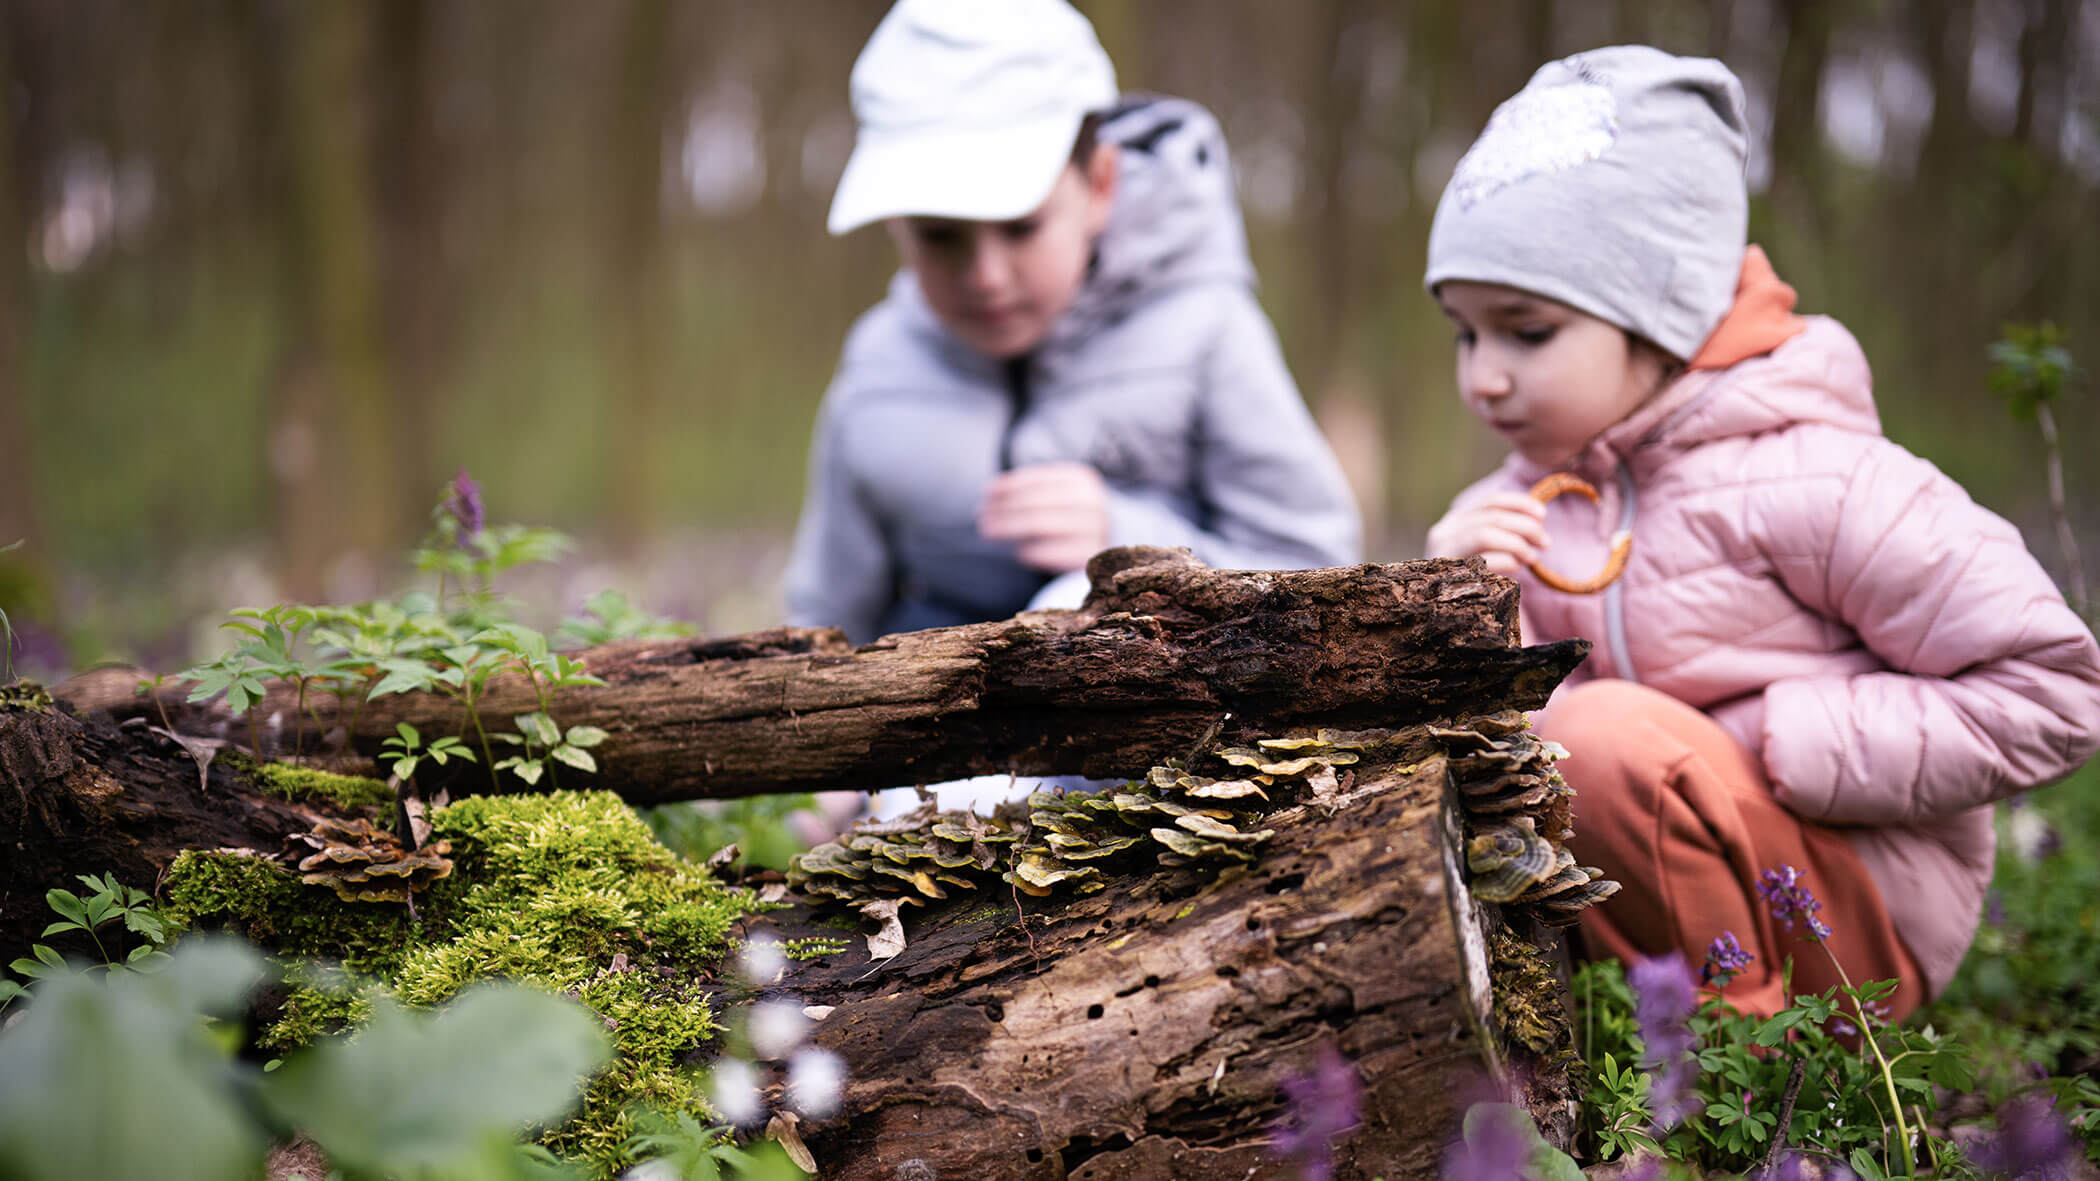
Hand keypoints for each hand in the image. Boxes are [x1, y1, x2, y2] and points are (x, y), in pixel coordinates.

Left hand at [977, 462, 1109, 572]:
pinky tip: (1018, 554)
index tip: (985, 494)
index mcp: (1081, 479)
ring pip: (1040, 524)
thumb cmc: (1069, 517)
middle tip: (981, 518)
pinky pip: (1053, 552)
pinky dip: (1031, 552)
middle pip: (1035, 502)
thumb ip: (1028, 491)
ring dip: (1008, 528)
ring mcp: (1096, 527)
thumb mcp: (1055, 496)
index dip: (1007, 485)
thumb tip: (990, 493)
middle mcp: (1092, 500)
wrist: (1107, 544)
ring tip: (988, 533)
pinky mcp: (1091, 554)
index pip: (1036, 479)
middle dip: (1003, 509)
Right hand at [1425, 492, 1548, 577]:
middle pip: (1493, 518)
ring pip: (1485, 534)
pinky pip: (1484, 561)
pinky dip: (1508, 561)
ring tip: (1532, 558)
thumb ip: (1503, 530)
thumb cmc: (1478, 580)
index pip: (1491, 503)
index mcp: (1453, 523)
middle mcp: (1443, 535)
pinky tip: (1517, 569)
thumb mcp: (1486, 549)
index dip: (1520, 505)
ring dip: (1517, 544)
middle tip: (1546, 543)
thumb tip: (1538, 514)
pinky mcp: (1450, 576)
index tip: (1543, 515)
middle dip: (1526, 527)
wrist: (1457, 617)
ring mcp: (1444, 555)